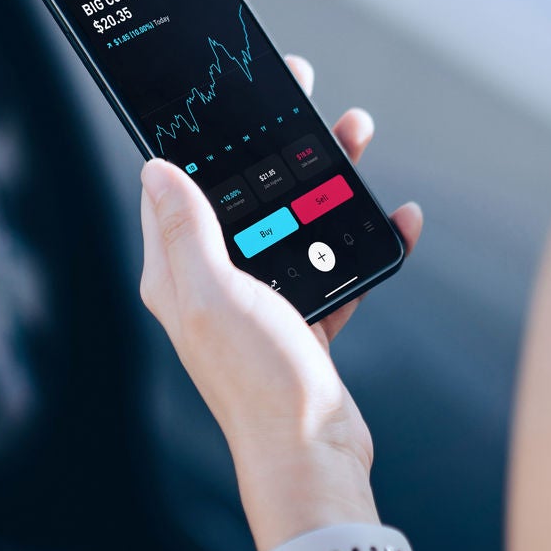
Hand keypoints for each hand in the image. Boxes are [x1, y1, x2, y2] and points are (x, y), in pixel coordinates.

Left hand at [138, 55, 423, 550]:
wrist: (313, 457)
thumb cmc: (257, 382)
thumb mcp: (212, 294)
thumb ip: (186, 229)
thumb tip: (154, 168)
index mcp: (178, 273)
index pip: (178, 185)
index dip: (202, 134)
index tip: (234, 93)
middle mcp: (214, 283)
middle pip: (245, 192)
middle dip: (278, 143)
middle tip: (306, 95)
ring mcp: (261, 301)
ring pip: (293, 220)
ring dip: (328, 181)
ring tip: (359, 140)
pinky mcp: (304, 321)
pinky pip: (335, 264)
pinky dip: (363, 239)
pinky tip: (396, 219)